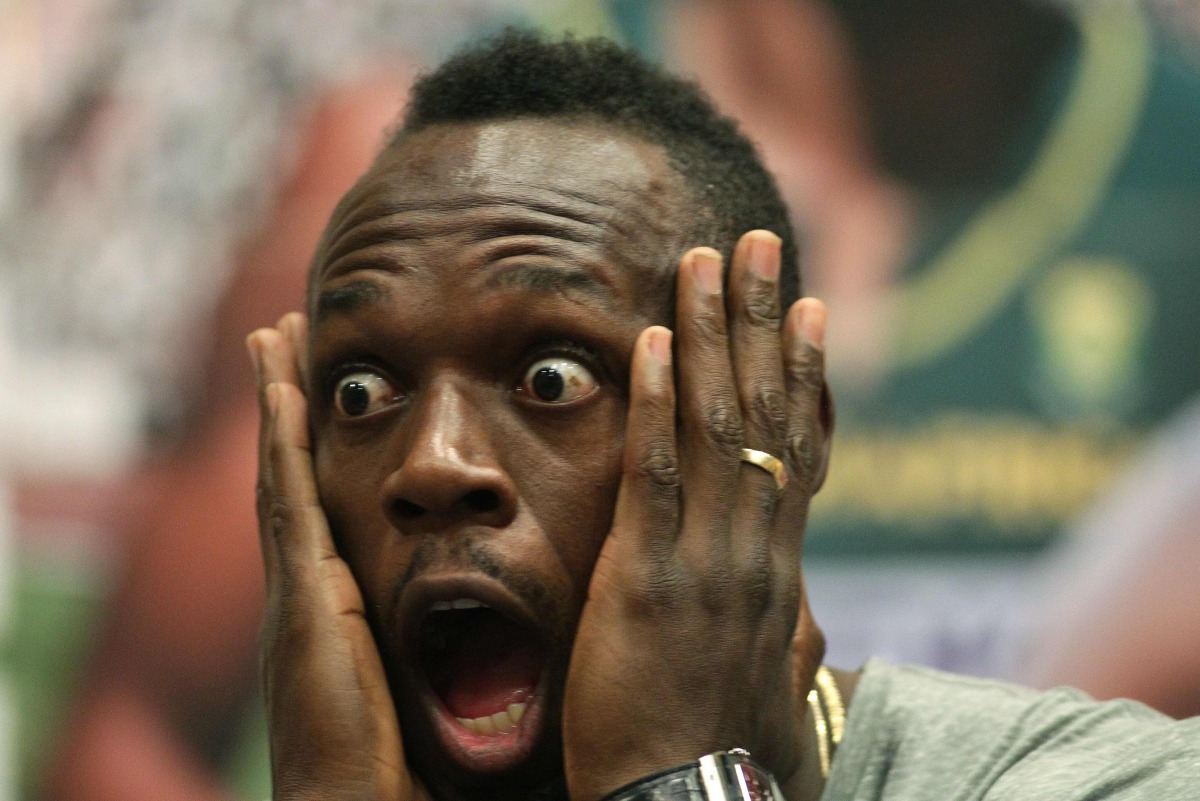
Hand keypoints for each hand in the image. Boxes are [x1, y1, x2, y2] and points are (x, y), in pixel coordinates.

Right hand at [249, 313, 426, 800]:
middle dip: (284, 406)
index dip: (311, 449)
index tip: (317, 390)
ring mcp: (295, 593)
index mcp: (333, 608)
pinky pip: (289, 506)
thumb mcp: (413, 685)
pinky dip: (281, 447)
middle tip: (281, 338)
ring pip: (282, 475)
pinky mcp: (303, 602)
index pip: (320, 508)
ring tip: (274, 339)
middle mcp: (305, 590)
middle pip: (291, 476)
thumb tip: (485, 628)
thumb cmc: (392, 764)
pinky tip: (283, 393)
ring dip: (277, 404)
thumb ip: (431, 647)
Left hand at [562, 231, 830, 800]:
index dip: (806, 376)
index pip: (799, 452)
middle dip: (764, 323)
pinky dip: (656, 405)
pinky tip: (650, 343)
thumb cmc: (714, 747)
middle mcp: (755, 549)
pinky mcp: (648, 580)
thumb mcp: (762, 680)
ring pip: (716, 427)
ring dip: (712, 338)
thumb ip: (781, 635)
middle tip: (759, 244)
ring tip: (706, 261)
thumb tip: (805, 626)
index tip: (809, 310)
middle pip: (764, 415)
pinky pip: (654, 476)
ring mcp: (707, 559)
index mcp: (775, 568)